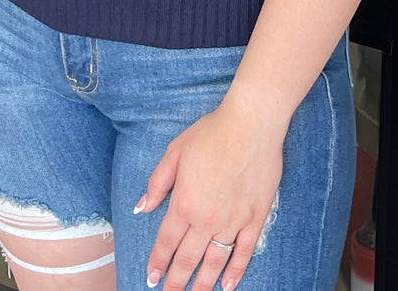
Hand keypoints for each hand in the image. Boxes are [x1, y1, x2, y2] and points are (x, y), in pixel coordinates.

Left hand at [135, 98, 284, 290]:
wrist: (251, 123)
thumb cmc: (212, 132)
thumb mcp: (175, 151)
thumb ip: (157, 183)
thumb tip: (142, 207)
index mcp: (184, 202)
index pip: (166, 242)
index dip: (157, 262)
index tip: (151, 278)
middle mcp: (207, 219)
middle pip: (187, 260)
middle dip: (175, 281)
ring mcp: (233, 222)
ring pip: (214, 263)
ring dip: (202, 284)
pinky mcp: (255, 219)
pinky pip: (244, 254)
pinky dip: (235, 273)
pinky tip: (227, 285)